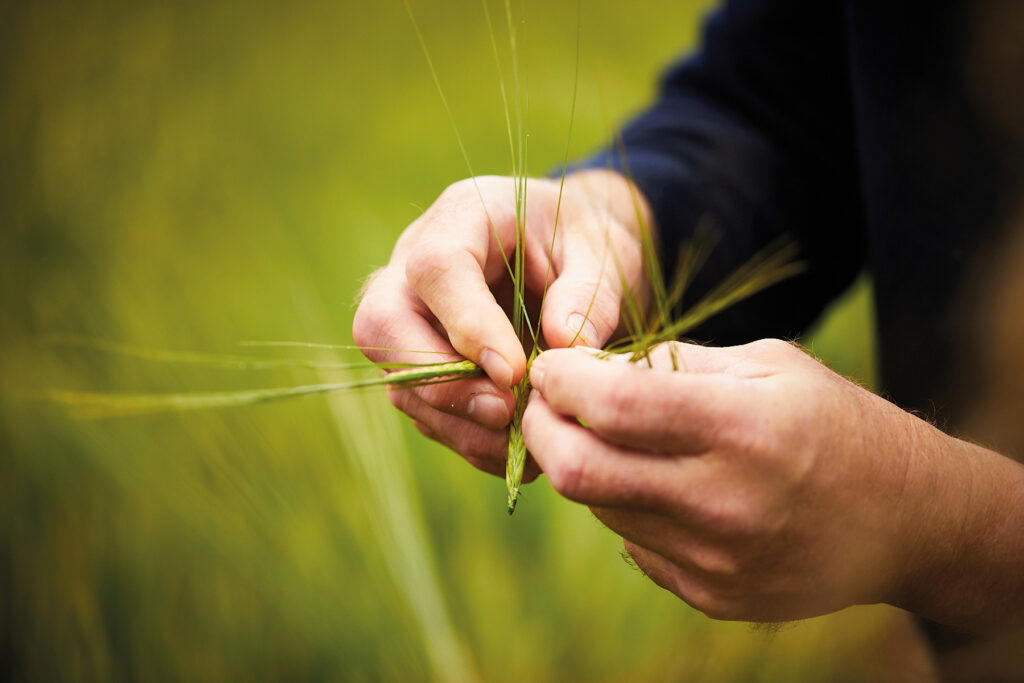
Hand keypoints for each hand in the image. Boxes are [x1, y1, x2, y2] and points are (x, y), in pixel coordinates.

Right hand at [353, 171, 650, 475]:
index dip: (467, 325)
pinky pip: (425, 411)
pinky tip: (516, 450)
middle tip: (505, 412)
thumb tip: (565, 344)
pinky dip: (468, 438)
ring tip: (524, 443)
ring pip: (398, 381)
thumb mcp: (604, 252)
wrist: (574, 253)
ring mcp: (409, 319)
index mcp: (462, 216)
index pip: (436, 268)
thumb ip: (588, 293)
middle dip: (440, 382)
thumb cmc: (586, 241)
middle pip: (383, 326)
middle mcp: (414, 267)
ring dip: (458, 422)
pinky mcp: (420, 365)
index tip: (514, 372)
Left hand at [523, 340, 1001, 623]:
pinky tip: (659, 485)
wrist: (910, 520)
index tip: (547, 366)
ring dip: (584, 465)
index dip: (559, 381)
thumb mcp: (769, 364)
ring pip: (600, 507)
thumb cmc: (836, 423)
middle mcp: (724, 502)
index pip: (610, 406)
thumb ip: (675, 365)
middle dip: (540, 429)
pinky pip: (634, 545)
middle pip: (579, 471)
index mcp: (742, 428)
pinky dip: (627, 507)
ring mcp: (716, 560)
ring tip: (610, 438)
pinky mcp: (713, 597)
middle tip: (544, 405)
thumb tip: (588, 369)